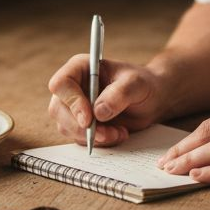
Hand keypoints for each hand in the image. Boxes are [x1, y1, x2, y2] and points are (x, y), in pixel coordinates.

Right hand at [47, 54, 167, 146]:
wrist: (151, 100)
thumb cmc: (143, 85)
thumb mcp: (137, 84)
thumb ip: (119, 94)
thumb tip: (98, 112)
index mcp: (81, 68)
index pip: (61, 84)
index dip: (71, 102)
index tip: (89, 118)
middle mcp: (73, 87)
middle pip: (58, 109)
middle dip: (82, 127)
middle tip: (107, 133)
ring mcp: (74, 106)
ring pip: (66, 127)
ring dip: (92, 136)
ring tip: (119, 132)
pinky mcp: (81, 124)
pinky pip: (79, 138)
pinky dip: (98, 141)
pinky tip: (117, 134)